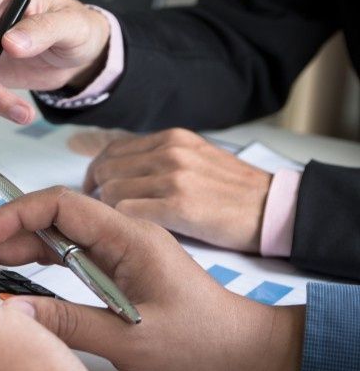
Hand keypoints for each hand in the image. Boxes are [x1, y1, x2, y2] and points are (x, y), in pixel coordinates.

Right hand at [0, 187, 304, 370]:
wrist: (246, 357)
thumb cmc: (202, 347)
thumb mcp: (132, 342)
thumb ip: (69, 324)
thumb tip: (10, 312)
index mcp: (129, 238)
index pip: (60, 206)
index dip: (14, 216)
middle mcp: (121, 235)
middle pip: (49, 219)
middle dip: (1, 236)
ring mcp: (117, 251)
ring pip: (53, 237)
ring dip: (12, 249)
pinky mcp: (115, 269)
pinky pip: (66, 256)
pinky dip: (33, 263)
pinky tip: (7, 276)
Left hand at [84, 128, 272, 252]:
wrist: (275, 209)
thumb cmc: (235, 192)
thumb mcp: (198, 159)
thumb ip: (160, 159)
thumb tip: (121, 171)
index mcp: (173, 138)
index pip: (113, 150)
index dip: (97, 172)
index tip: (95, 191)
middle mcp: (170, 152)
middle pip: (106, 169)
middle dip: (95, 191)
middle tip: (99, 212)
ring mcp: (174, 177)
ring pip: (111, 190)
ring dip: (107, 210)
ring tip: (117, 224)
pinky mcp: (178, 205)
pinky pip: (126, 211)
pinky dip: (120, 222)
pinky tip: (130, 231)